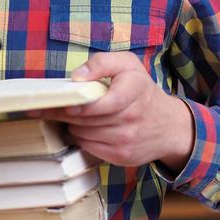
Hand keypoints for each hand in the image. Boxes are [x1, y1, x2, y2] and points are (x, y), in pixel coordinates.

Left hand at [33, 52, 194, 171]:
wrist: (168, 125)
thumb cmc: (141, 90)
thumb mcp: (128, 64)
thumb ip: (102, 62)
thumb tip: (76, 77)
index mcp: (134, 90)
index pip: (101, 103)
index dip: (79, 105)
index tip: (64, 101)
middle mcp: (132, 117)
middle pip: (86, 120)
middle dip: (65, 113)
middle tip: (51, 106)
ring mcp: (127, 140)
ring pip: (83, 134)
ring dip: (73, 125)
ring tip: (73, 115)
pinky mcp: (122, 157)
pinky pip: (89, 148)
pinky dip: (82, 138)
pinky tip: (85, 128)